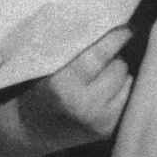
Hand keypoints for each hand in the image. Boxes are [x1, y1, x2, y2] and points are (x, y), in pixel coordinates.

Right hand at [19, 25, 134, 141]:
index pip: (99, 54)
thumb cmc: (36, 89)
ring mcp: (98, 120)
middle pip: (118, 66)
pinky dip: (119, 91)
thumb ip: (72, 49)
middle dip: (113, 58)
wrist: (29, 130)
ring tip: (98, 77)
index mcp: (63, 84)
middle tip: (99, 59)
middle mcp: (83, 104)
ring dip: (117, 74)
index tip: (125, 28)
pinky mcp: (107, 130)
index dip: (115, 38)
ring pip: (126, 81)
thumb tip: (107, 26)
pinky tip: (102, 93)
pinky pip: (127, 98)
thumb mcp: (47, 66)